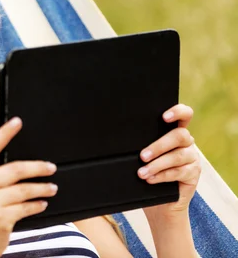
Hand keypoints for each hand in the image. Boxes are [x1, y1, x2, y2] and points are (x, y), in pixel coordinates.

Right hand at [0, 117, 57, 257]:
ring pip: (24, 190)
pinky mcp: (0, 218)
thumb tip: (23, 164)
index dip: (5, 133)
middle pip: (15, 169)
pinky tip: (41, 203)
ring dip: (42, 188)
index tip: (17, 122)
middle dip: (37, 167)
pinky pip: (26, 207)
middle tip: (51, 167)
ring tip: (51, 188)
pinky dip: (37, 205)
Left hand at [138, 104, 200, 218]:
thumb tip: (122, 140)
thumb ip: (141, 145)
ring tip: (141, 173)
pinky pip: (179, 172)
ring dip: (157, 164)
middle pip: (179, 136)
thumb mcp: (143, 156)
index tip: (164, 117)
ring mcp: (192, 158)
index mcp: (174, 132)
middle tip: (142, 156)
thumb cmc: (146, 174)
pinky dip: (162, 176)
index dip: (177, 112)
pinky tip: (150, 179)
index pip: (184, 115)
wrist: (159, 204)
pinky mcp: (194, 174)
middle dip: (159, 145)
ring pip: (178, 156)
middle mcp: (186, 142)